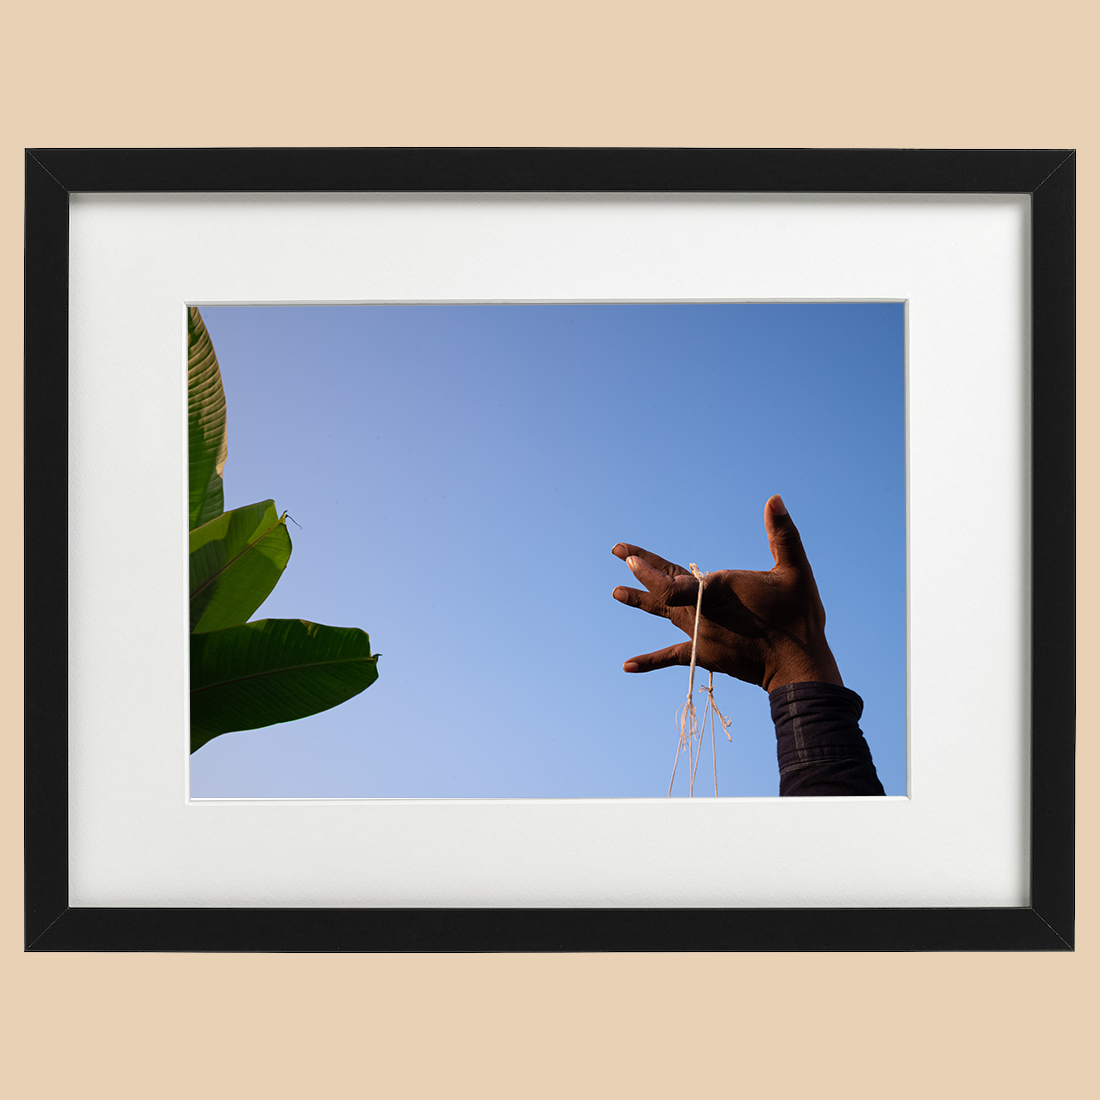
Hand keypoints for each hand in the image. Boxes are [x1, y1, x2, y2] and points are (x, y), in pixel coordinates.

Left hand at [611, 495, 842, 692]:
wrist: (798, 666)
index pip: (672, 579)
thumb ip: (782, 534)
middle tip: (618, 551)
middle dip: (639, 571)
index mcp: (717, 590)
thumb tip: (775, 499)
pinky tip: (626, 665)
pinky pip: (671, 656)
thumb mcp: (795, 570)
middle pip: (663, 590)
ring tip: (614, 592)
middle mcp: (702, 613)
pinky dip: (649, 661)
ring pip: (664, 614)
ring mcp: (700, 635)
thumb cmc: (798, 616)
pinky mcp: (704, 654)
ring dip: (639, 601)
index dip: (648, 568)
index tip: (628, 556)